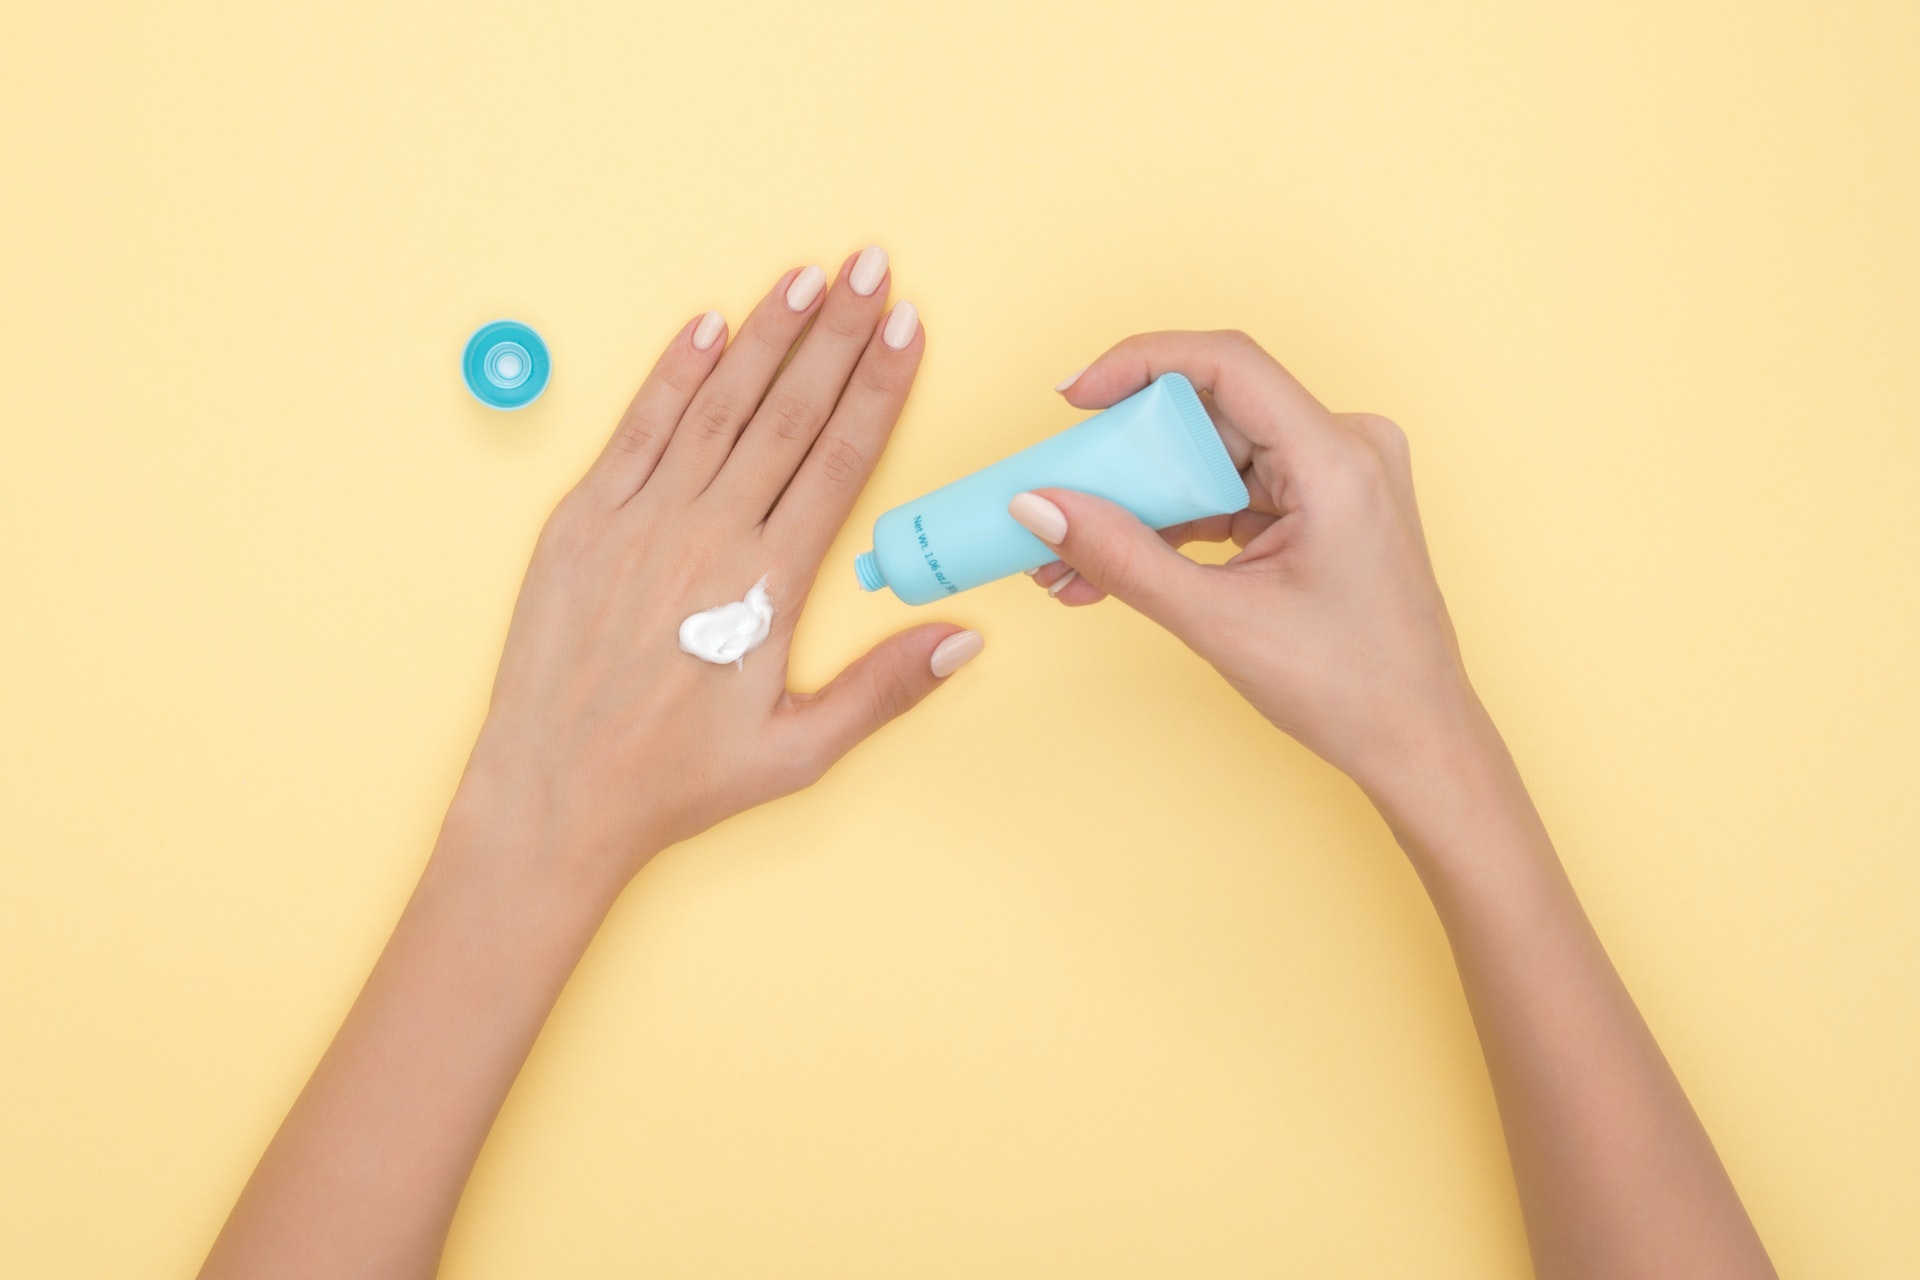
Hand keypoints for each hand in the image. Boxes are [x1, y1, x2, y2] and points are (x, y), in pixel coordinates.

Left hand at [460, 251, 980, 890]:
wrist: (553, 795)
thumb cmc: (676, 782)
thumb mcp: (799, 752)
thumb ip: (885, 688)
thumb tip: (967, 637)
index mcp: (765, 585)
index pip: (839, 459)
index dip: (879, 387)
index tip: (909, 328)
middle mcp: (705, 536)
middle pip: (787, 412)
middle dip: (837, 334)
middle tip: (872, 268)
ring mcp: (637, 522)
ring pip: (716, 406)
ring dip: (764, 335)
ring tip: (807, 277)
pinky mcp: (579, 523)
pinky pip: (635, 430)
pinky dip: (672, 374)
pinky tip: (706, 325)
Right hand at [1014, 330, 1482, 808]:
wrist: (1417, 743)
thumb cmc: (1352, 689)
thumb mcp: (1218, 621)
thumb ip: (1121, 558)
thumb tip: (1040, 507)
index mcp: (1338, 461)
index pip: (1228, 364)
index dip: (1140, 364)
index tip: (1074, 397)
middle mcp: (1347, 448)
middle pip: (1211, 416)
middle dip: (1126, 462)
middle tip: (1058, 500)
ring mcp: (1339, 477)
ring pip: (1214, 459)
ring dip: (1142, 505)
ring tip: (1070, 559)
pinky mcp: (1325, 506)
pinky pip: (1233, 492)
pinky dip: (1177, 526)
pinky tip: (1117, 567)